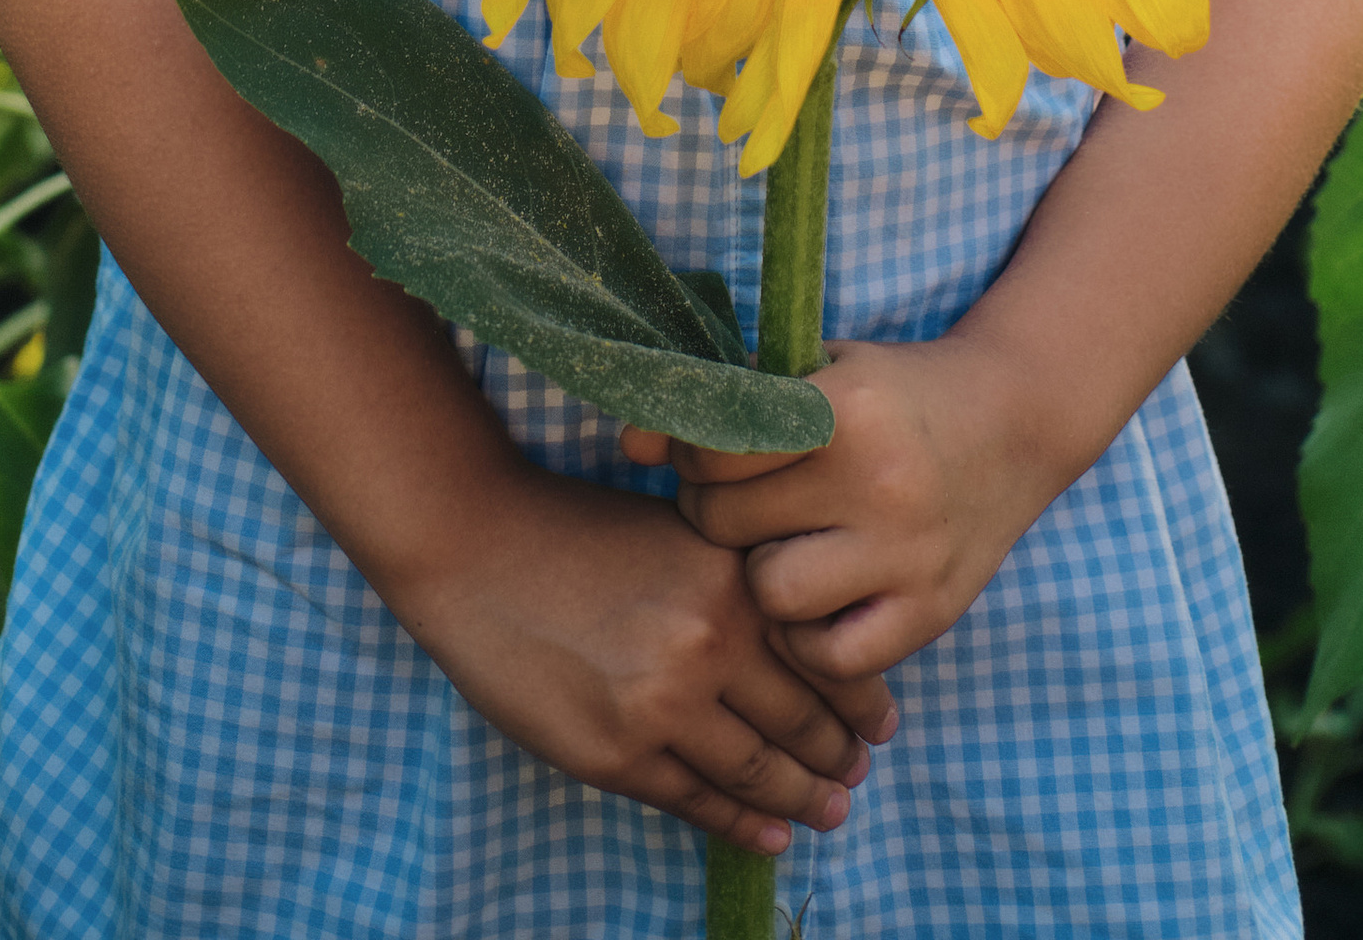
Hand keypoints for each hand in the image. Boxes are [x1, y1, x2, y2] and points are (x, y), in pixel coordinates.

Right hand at [388, 457, 897, 860]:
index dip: (862, 699)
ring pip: (755, 770)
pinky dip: (742, 825)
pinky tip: (771, 833)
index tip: (884, 723)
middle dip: (837, 754)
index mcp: (732, 579)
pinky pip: (697, 802)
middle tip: (860, 772)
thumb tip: (807, 646)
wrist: (478, 548)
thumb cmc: (579, 530)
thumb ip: (739, 584)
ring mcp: (661, 705)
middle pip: (800, 719)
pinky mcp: (616, 754)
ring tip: (830, 811)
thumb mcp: (680, 533)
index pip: (824, 656)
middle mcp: (708, 642)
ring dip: (801, 798)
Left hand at [622, 335, 1048, 685]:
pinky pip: (830, 656)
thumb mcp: (818, 373)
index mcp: (845, 407)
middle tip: (740, 502)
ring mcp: (907, 554)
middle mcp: (878, 481)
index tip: (705, 455)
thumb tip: (629, 442)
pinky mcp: (930, 612)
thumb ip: (728, 402)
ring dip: (760, 578)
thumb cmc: (893, 395)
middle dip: (716, 514)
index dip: (690, 455)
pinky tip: (820, 601)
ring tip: (781, 548)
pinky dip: (811, 637)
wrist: (1013, 422)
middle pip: (729, 524)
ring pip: (771, 595)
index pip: (715, 448)